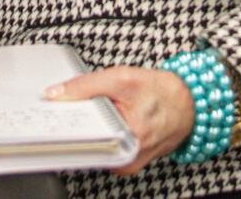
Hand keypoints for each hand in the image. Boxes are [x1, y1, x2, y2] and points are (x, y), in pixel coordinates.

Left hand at [46, 66, 194, 174]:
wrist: (188, 103)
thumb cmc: (161, 91)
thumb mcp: (122, 78)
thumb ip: (86, 85)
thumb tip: (56, 94)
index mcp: (126, 136)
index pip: (82, 135)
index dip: (65, 121)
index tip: (52, 113)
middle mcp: (127, 155)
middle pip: (86, 141)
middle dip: (76, 123)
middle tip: (70, 109)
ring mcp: (128, 161)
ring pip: (94, 146)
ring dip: (88, 128)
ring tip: (95, 113)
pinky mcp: (129, 162)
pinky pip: (104, 149)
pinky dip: (100, 135)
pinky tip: (105, 122)